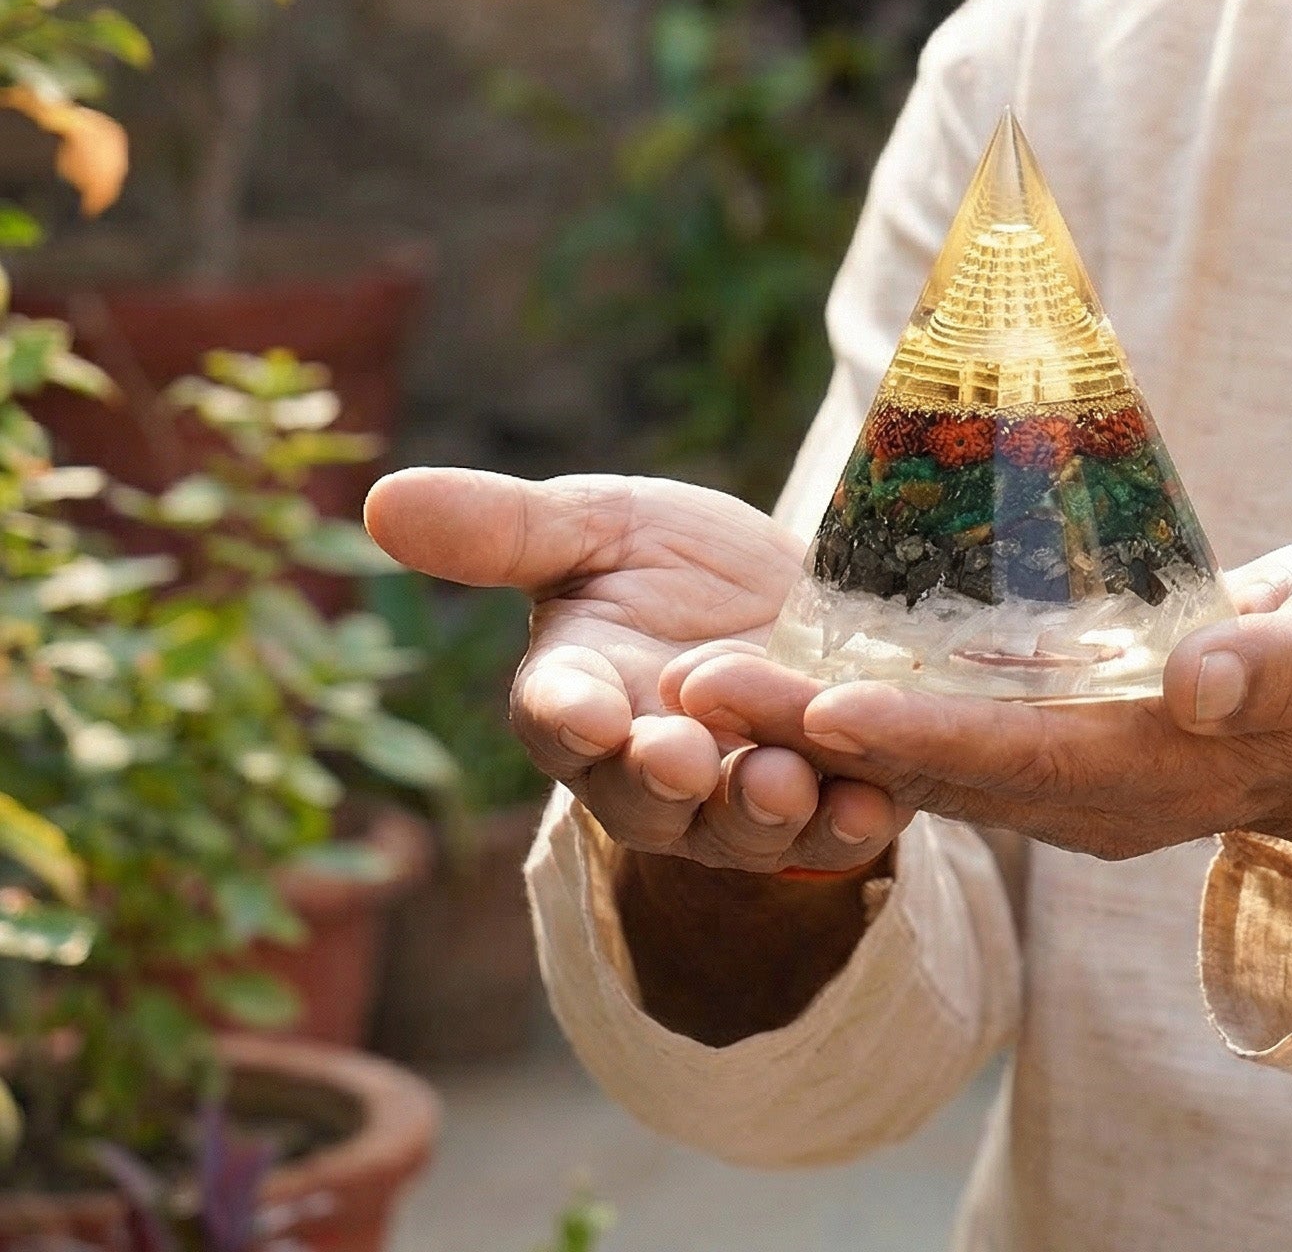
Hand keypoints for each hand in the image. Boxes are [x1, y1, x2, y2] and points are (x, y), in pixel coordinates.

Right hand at [364, 470, 912, 875]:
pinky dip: (851, 822)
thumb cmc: (673, 563)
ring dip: (759, 810)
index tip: (581, 708)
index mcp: (579, 696)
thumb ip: (505, 529)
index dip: (567, 717)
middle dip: (663, 777)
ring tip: (780, 781)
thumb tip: (380, 499)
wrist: (800, 594)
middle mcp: (651, 764)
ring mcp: (740, 793)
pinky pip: (834, 829)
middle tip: (681, 756)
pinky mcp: (829, 799)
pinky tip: (873, 803)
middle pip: (645, 793)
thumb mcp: (599, 525)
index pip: (557, 715)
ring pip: (739, 824)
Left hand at [671, 541, 1291, 889]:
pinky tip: (781, 668)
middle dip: (817, 733)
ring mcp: (1060, 777)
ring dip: (809, 724)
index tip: (827, 709)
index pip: (1019, 754)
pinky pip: (936, 737)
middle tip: (699, 685)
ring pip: (916, 759)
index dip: (923, 734)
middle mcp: (1086, 789)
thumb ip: (1278, 663)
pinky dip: (856, 711)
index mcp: (1154, 765)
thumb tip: (1195, 684)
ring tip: (700, 677)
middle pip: (933, 768)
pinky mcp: (1044, 743)